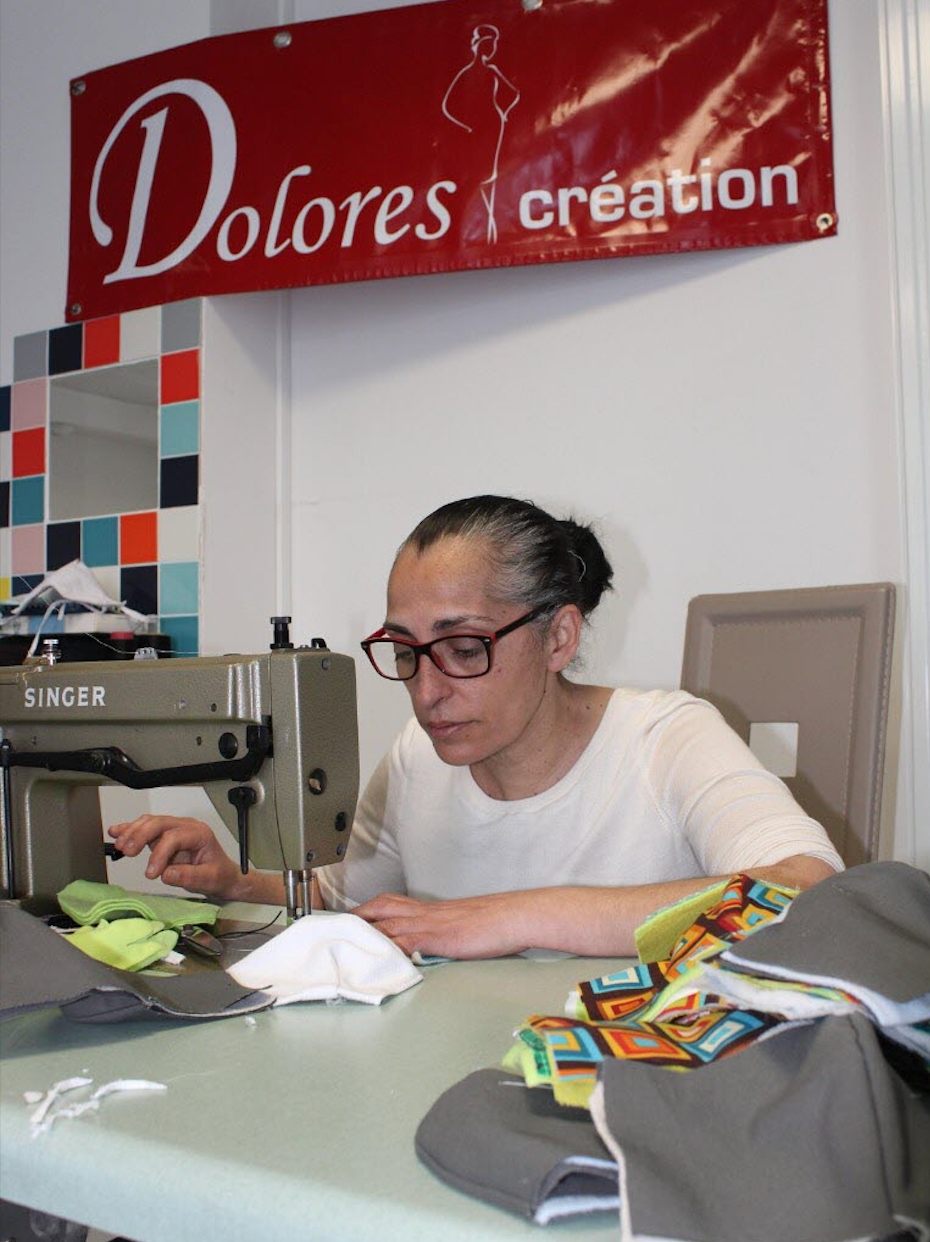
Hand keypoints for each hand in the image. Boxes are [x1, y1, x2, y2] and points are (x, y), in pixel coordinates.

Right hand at [107, 814, 244, 900]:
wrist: (222, 875)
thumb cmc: (218, 874)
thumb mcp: (209, 879)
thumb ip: (190, 876)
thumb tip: (167, 873)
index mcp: (199, 834)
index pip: (175, 837)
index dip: (160, 853)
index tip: (151, 873)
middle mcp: (186, 827)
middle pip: (160, 823)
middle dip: (141, 835)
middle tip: (128, 851)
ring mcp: (174, 829)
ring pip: (150, 822)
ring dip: (133, 831)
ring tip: (120, 845)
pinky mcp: (163, 836)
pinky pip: (146, 828)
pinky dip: (130, 829)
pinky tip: (116, 831)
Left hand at [351, 890, 534, 959]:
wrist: (512, 916)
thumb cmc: (493, 922)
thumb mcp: (460, 925)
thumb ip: (440, 934)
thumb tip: (427, 947)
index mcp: (428, 909)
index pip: (389, 903)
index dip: (366, 910)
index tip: (346, 918)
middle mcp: (424, 912)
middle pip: (379, 908)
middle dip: (353, 918)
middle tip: (331, 929)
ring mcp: (428, 923)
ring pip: (386, 923)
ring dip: (361, 933)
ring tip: (339, 943)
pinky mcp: (436, 937)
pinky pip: (404, 941)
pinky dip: (386, 949)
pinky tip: (373, 959)